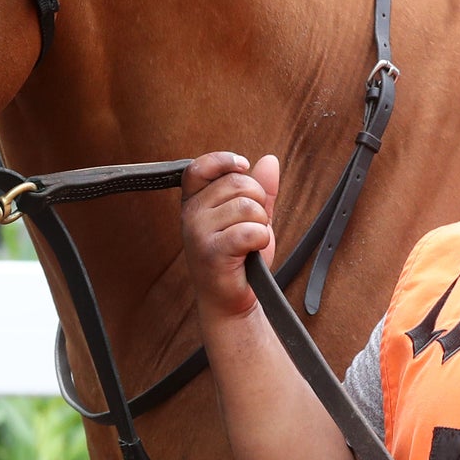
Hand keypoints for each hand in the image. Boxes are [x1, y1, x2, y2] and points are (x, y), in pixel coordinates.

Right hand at [180, 152, 279, 321]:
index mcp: (195, 201)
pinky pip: (251, 231)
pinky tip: (251, 252)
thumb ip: (260, 188)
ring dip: (261, 224)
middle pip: (237, 183)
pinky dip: (261, 240)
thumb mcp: (251, 216)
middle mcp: (191, 213)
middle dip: (258, 202)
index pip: (201, 167)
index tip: (243, 165)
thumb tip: (269, 161)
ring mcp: (197, 232)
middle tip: (252, 225)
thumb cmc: (239, 257)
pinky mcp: (211, 251)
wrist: (232, 299)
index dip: (223, 160)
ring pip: (247, 206)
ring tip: (249, 241)